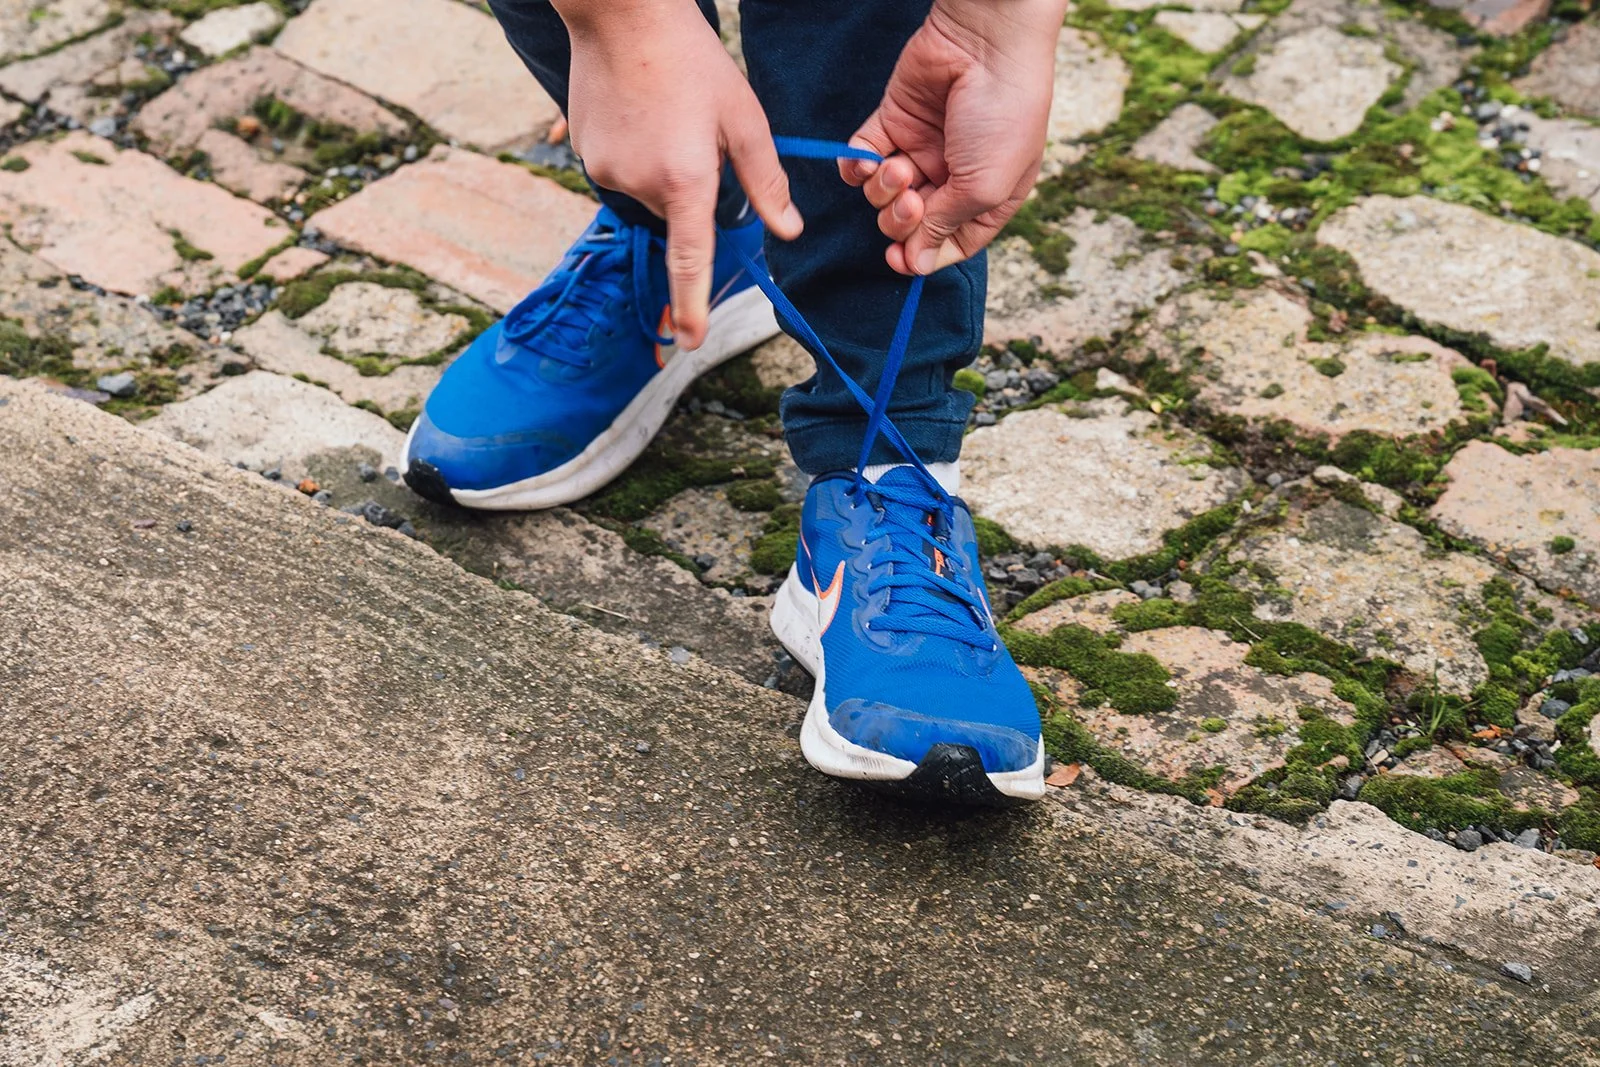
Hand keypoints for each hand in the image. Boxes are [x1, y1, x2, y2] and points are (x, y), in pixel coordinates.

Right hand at [561, 1, 801, 348]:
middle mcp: (640, 184)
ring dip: (661, 167)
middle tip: (691, 129)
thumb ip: (765, 180)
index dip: (692, 305)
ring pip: (647, 191)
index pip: (690, 260)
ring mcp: (606, 171)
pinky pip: (620, 170)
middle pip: (676, 213)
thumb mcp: (743, 116)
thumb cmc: (691, 59)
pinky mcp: (584, 154)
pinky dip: (635, 151)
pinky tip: (639, 110)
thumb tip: (786, 230)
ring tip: (663, 111)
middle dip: (689, 187)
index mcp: (686, 180)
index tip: (690, 341)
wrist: (620, 12)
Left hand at [843, 0, 1064, 275]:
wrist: (987, 43)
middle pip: (911, 224)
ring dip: (882, 191)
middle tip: (910, 202)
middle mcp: (953, 177)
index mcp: (987, 197)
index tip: (900, 260)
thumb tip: (918, 263)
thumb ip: (948, 226)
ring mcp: (921, 149)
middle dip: (901, 222)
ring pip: (882, 196)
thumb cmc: (1004, 116)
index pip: (950, 243)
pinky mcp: (892, 123)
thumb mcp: (985, 186)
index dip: (922, 256)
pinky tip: (862, 163)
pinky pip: (861, 160)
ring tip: (899, 168)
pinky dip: (855, 167)